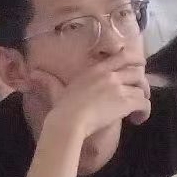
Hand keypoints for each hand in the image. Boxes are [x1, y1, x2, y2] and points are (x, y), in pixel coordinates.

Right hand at [29, 58, 151, 138]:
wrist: (69, 121)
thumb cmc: (62, 108)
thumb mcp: (58, 90)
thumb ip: (49, 81)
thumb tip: (32, 75)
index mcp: (97, 69)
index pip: (123, 55)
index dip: (136, 59)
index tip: (140, 65)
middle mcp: (111, 75)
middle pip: (138, 71)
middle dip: (142, 82)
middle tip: (141, 93)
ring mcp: (119, 88)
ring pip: (142, 88)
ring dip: (143, 99)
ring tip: (138, 110)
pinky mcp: (125, 102)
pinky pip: (144, 103)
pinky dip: (144, 111)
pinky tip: (138, 119)